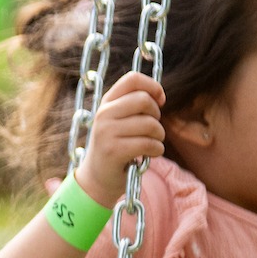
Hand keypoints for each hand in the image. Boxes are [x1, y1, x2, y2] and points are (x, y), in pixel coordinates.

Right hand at [74, 71, 164, 205]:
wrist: (97, 178)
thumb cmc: (116, 146)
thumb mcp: (119, 121)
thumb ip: (134, 105)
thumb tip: (159, 96)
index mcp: (106, 103)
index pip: (132, 79)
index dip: (153, 87)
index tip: (159, 101)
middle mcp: (103, 114)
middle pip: (144, 100)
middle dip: (156, 116)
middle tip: (151, 129)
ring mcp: (106, 132)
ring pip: (150, 124)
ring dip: (158, 137)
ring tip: (150, 144)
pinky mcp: (114, 150)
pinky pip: (149, 144)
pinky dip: (156, 151)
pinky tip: (147, 155)